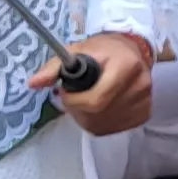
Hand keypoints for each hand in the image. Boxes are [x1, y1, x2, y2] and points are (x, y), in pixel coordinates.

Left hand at [39, 33, 153, 136]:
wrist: (132, 52)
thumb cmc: (102, 51)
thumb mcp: (77, 51)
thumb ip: (54, 67)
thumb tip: (32, 84)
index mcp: (125, 65)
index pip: (95, 99)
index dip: (74, 100)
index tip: (66, 92)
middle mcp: (139, 85)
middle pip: (98, 114)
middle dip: (79, 109)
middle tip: (76, 96)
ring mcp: (144, 101)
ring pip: (105, 124)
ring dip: (89, 117)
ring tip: (89, 99)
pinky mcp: (144, 113)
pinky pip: (115, 128)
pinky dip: (103, 121)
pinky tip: (102, 108)